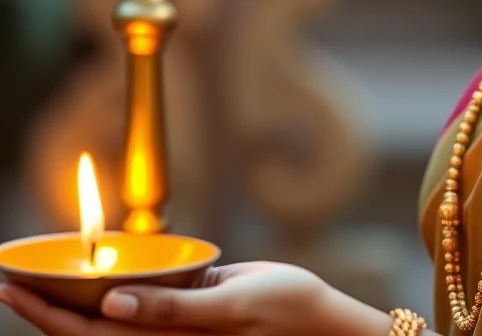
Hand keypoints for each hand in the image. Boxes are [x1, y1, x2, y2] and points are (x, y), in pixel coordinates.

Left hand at [0, 261, 392, 335]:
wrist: (322, 324)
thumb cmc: (285, 309)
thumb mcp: (233, 303)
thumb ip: (174, 309)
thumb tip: (111, 305)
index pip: (87, 333)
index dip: (44, 313)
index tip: (10, 286)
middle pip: (85, 333)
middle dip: (42, 308)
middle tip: (3, 279)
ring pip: (104, 327)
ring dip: (66, 307)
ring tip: (32, 282)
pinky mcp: (188, 323)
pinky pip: (135, 316)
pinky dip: (104, 303)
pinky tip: (92, 285)